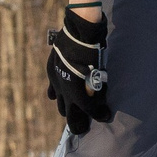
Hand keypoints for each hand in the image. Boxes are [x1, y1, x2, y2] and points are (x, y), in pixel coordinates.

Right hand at [45, 7, 111, 134]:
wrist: (79, 32)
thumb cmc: (95, 52)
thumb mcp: (99, 73)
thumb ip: (95, 89)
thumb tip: (96, 99)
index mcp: (79, 94)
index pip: (90, 112)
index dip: (99, 115)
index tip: (105, 116)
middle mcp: (65, 92)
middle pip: (71, 115)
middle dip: (79, 122)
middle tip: (84, 125)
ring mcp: (56, 82)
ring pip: (60, 104)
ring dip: (68, 109)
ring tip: (74, 110)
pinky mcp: (51, 72)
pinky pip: (52, 90)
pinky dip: (57, 95)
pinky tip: (58, 96)